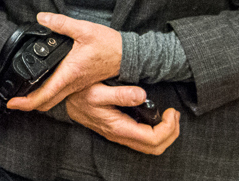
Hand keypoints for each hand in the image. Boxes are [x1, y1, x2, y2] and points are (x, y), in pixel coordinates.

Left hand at [7, 12, 121, 112]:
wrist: (130, 56)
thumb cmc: (110, 45)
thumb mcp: (85, 29)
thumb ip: (61, 23)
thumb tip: (41, 18)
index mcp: (70, 72)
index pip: (45, 94)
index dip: (26, 101)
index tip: (12, 103)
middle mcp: (72, 83)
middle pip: (47, 102)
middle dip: (28, 104)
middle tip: (13, 101)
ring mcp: (77, 85)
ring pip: (54, 99)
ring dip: (38, 99)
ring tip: (23, 92)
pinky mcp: (80, 83)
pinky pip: (61, 93)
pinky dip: (48, 94)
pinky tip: (41, 84)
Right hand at [65, 82, 180, 154]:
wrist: (64, 99)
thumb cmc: (79, 94)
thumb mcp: (97, 90)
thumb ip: (120, 94)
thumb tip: (142, 95)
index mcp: (118, 127)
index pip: (152, 138)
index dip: (168, 128)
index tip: (170, 112)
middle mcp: (120, 135)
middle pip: (155, 147)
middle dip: (171, 133)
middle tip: (174, 115)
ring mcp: (120, 135)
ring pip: (151, 147)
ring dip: (166, 134)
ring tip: (170, 117)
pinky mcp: (120, 131)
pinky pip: (144, 140)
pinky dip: (157, 132)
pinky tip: (157, 119)